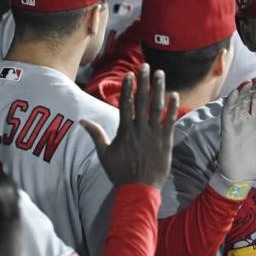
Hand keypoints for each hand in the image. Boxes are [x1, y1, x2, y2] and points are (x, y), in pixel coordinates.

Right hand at [80, 64, 178, 189]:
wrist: (139, 189)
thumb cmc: (120, 172)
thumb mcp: (104, 153)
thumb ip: (96, 134)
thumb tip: (81, 121)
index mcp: (125, 131)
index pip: (125, 104)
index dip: (127, 87)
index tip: (129, 74)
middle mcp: (139, 129)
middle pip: (142, 100)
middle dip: (143, 82)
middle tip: (145, 66)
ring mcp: (154, 134)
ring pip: (157, 107)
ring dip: (158, 89)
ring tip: (160, 73)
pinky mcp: (165, 141)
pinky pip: (169, 121)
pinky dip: (172, 108)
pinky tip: (174, 94)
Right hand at [219, 75, 255, 181]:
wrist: (243, 178)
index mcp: (254, 121)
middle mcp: (243, 120)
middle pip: (247, 98)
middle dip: (253, 87)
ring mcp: (234, 124)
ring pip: (237, 102)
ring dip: (242, 91)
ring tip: (249, 82)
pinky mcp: (227, 130)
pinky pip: (227, 114)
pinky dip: (230, 103)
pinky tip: (236, 94)